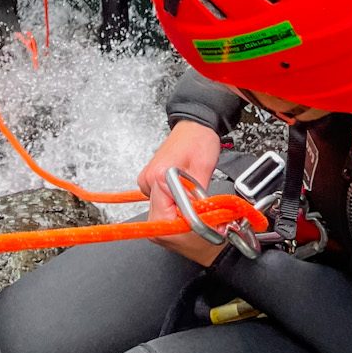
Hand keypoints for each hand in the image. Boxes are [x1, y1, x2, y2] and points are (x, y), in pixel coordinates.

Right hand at [138, 122, 224, 265]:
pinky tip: (184, 200)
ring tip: (194, 206)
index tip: (199, 227)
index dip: (183, 228)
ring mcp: (147, 181)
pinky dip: (172, 209)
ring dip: (176, 218)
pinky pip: (159, 206)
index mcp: (159, 177)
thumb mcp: (205, 171)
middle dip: (180, 226)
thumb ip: (198, 201)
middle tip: (199, 218)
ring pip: (158, 216)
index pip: (164, 220)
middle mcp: (148, 180)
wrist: (195, 124)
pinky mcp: (150, 182)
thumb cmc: (200, 140)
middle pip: (158, 222)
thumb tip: (200, 224)